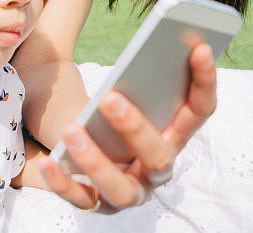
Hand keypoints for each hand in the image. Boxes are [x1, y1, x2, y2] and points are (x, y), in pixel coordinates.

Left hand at [37, 42, 216, 212]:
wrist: (72, 143)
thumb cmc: (105, 111)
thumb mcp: (123, 93)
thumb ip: (139, 78)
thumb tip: (150, 48)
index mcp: (173, 137)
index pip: (200, 112)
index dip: (204, 82)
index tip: (199, 48)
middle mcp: (157, 170)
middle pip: (159, 157)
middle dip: (135, 128)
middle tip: (109, 97)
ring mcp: (129, 193)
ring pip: (121, 188)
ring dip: (96, 160)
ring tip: (71, 130)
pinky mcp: (96, 205)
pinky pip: (80, 198)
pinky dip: (63, 181)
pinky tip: (48, 161)